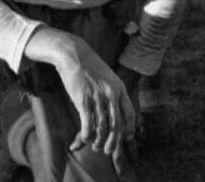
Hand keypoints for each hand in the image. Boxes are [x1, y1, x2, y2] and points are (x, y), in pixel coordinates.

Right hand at [32, 29, 137, 161]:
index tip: (126, 138)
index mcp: (120, 88)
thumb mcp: (107, 78)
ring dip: (98, 140)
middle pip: (118, 124)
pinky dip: (86, 134)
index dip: (129, 128)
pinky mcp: (83, 99)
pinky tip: (84, 139)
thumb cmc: (89, 67)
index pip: (130, 113)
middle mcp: (112, 94)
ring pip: (103, 127)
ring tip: (94, 145)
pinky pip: (88, 123)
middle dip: (114, 141)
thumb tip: (111, 108)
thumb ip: (112, 92)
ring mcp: (98, 97)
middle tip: (108, 150)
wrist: (74, 54)